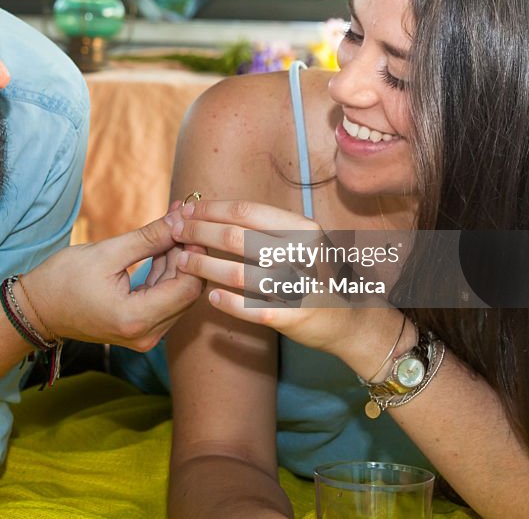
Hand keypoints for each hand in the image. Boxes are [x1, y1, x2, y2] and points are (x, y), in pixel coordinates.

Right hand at [21, 209, 203, 350]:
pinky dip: (166, 272)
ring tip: (172, 224)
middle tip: (183, 218)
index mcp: (136, 319)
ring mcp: (145, 336)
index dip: (194, 253)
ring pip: (179, 294)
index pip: (187, 287)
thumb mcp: (107, 252)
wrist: (38, 310)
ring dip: (178, 260)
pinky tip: (162, 245)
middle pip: (187, 292)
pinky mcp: (142, 329)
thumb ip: (149, 238)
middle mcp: (147, 335)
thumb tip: (181, 219)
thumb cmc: (63, 280)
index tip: (190, 222)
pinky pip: (165, 298)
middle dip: (188, 253)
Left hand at [168, 198, 391, 358]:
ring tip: (184, 263)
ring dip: (205, 267)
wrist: (353, 320)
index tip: (186, 210)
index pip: (246, 211)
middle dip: (199, 233)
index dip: (211, 209)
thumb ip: (262, 229)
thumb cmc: (315, 276)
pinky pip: (253, 308)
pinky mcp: (296, 316)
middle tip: (175, 233)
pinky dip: (228, 302)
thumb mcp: (298, 243)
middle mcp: (303, 252)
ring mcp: (301, 285)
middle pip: (238, 237)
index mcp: (303, 228)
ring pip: (240, 272)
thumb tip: (210, 212)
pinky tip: (211, 297)